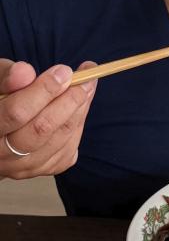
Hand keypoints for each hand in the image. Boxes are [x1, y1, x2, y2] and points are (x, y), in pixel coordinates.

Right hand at [0, 59, 96, 178]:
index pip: (17, 112)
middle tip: (85, 78)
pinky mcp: (40, 169)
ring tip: (88, 85)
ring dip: (79, 110)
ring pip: (58, 140)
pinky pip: (67, 150)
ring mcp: (20, 167)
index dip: (44, 90)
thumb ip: (8, 77)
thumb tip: (25, 72)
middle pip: (41, 129)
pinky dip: (78, 124)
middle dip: (69, 100)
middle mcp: (0, 155)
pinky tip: (81, 105)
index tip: (64, 71)